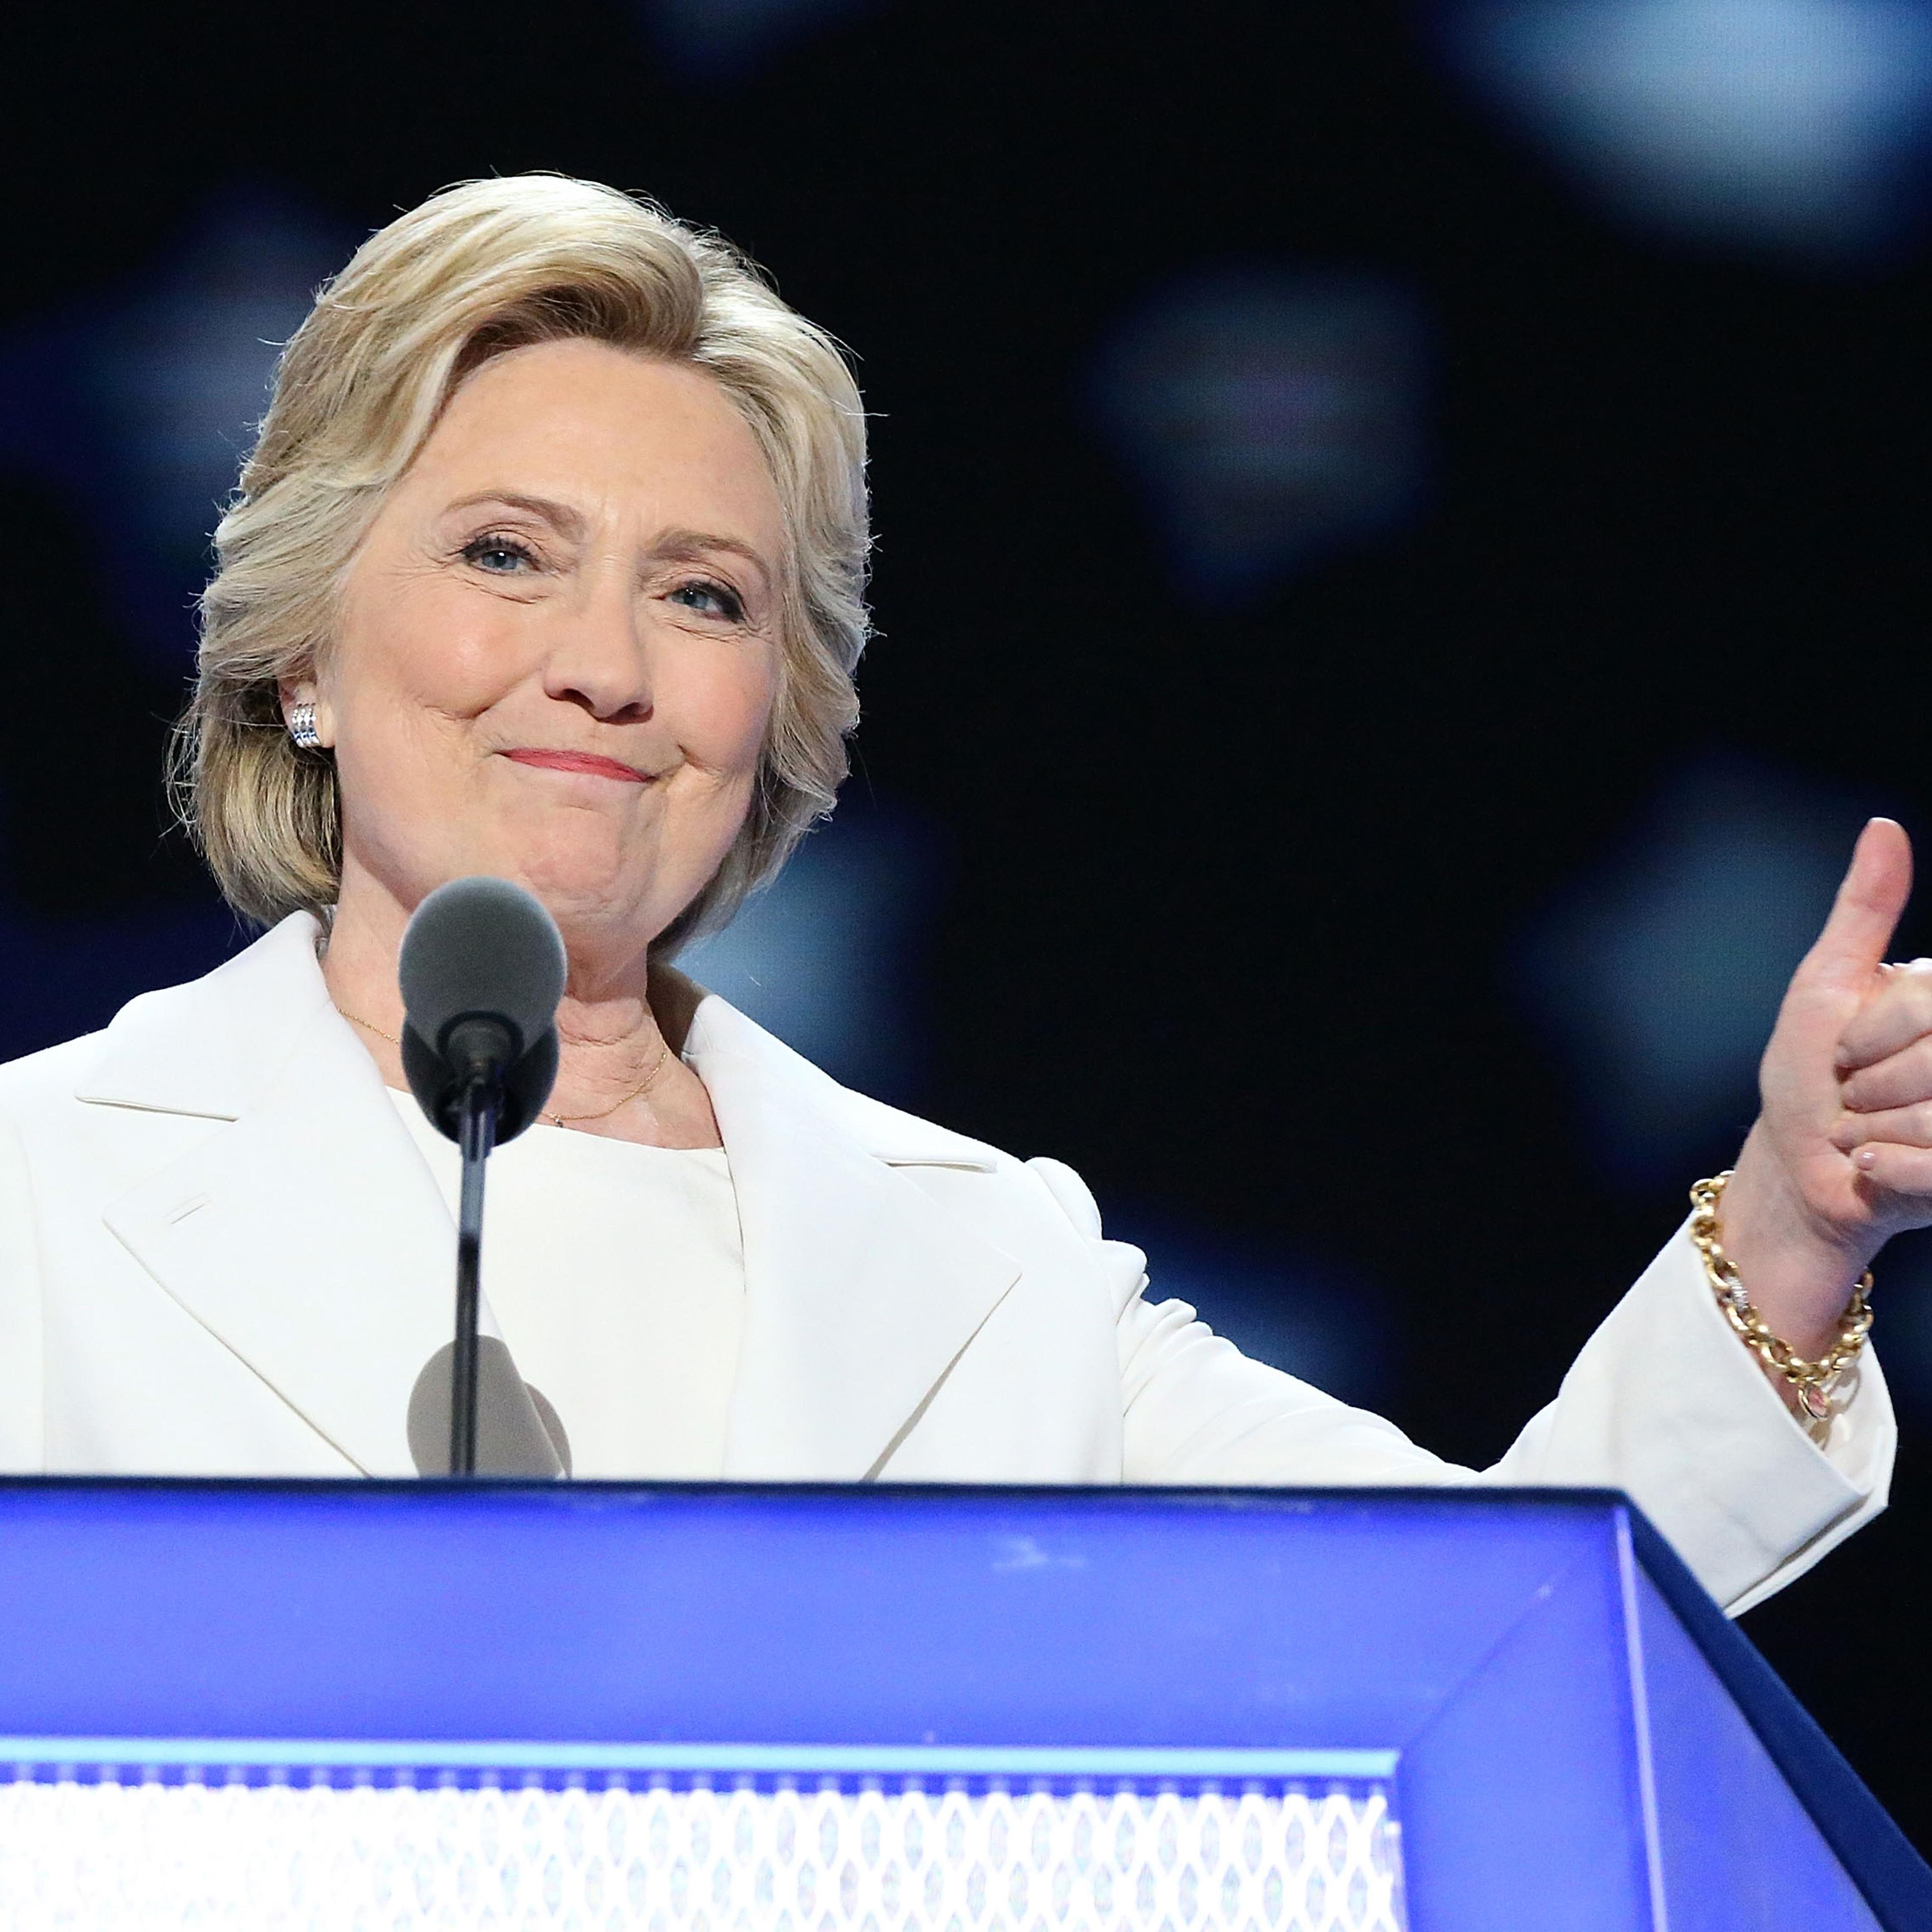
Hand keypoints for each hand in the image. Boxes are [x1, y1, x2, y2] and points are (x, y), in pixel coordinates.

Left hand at [1722, 818, 1921, 1359]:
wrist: (1797, 1168)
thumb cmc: (1810, 1077)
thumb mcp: (1827, 984)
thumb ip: (1865, 909)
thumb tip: (1883, 827)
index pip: (1924, 1003)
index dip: (1866, 1034)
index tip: (1847, 1052)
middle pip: (1930, 1061)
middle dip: (1868, 1083)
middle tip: (1854, 1097)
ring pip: (1931, 1115)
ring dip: (1873, 1129)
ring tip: (1867, 1132)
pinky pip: (1926, 1166)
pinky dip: (1880, 1168)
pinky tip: (1871, 1167)